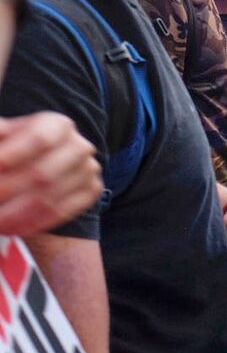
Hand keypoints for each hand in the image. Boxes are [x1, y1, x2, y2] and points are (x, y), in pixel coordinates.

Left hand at [0, 113, 101, 235]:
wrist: (38, 162)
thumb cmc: (15, 147)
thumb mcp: (4, 134)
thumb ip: (0, 134)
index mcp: (58, 125)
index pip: (39, 139)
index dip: (13, 155)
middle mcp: (79, 146)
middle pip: (43, 174)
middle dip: (7, 191)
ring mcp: (88, 170)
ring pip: (50, 199)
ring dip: (15, 215)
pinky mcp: (92, 191)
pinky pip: (62, 213)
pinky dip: (33, 224)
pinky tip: (11, 228)